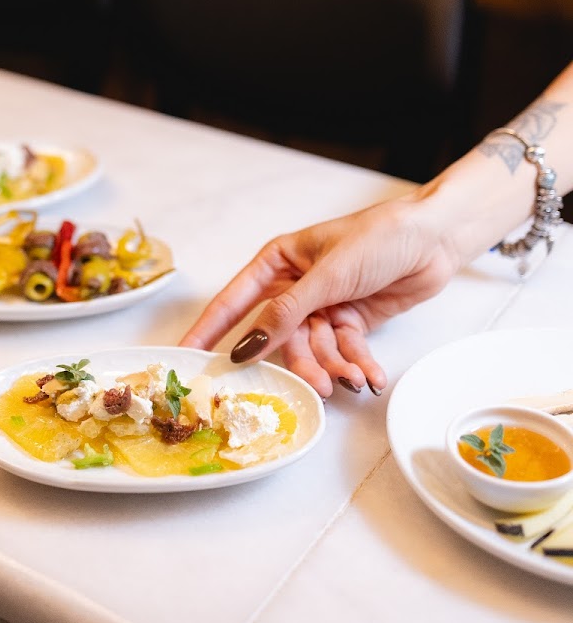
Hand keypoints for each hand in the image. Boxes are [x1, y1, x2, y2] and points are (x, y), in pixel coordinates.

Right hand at [180, 195, 460, 397]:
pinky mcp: (351, 321)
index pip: (234, 301)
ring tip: (352, 380)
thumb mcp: (328, 273)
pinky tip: (370, 378)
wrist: (435, 237)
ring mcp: (323, 306)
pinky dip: (356, 366)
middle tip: (314, 386)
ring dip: (333, 367)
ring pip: (314, 350)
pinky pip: (343, 351)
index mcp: (279, 262)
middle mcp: (296, 286)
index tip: (187, 358)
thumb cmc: (379, 236)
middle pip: (280, 337)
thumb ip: (287, 312)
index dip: (209, 331)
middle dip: (299, 363)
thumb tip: (248, 345)